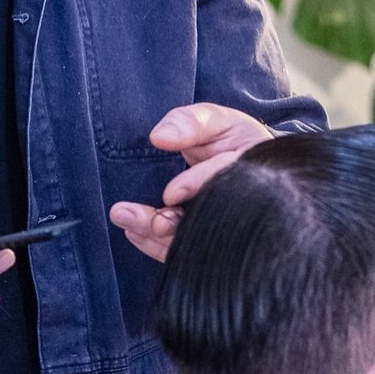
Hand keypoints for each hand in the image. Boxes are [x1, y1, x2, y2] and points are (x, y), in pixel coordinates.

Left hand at [108, 104, 271, 261]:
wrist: (239, 166)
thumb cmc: (229, 140)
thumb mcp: (215, 121)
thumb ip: (190, 123)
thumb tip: (158, 137)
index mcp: (250, 170)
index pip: (226, 179)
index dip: (196, 185)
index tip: (169, 194)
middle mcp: (244, 205)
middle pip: (207, 219)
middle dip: (170, 222)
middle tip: (132, 217)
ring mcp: (228, 228)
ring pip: (194, 242)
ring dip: (155, 236)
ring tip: (124, 219)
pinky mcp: (209, 244)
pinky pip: (185, 252)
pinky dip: (156, 246)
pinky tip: (133, 233)